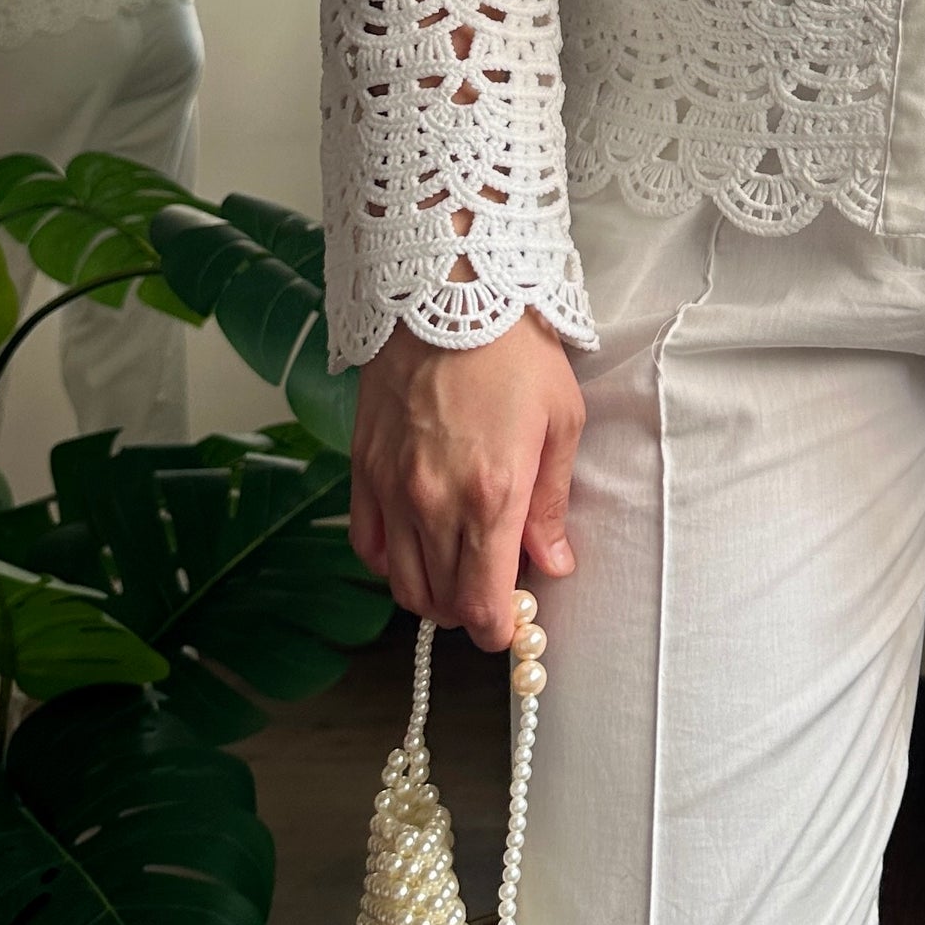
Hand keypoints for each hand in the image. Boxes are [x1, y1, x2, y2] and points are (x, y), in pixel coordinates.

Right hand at [349, 312, 583, 652]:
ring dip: (431, 593)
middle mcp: (434, 503)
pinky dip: (390, 563)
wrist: (448, 294)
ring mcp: (392, 488)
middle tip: (494, 592)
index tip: (512, 624)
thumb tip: (553, 563)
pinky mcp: (363, 468)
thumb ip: (552, 504)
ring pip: (402, 583)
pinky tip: (416, 546)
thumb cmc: (515, 351)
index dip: (497, 630)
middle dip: (470, 612)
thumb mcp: (561, 422)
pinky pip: (367, 545)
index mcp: (491, 497)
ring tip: (459, 571)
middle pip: (441, 602)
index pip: (481, 606)